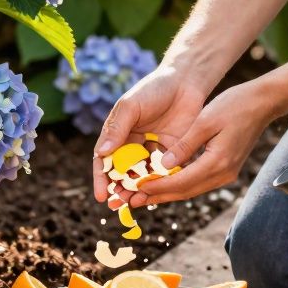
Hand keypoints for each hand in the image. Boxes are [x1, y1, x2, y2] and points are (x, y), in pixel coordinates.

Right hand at [92, 67, 209, 207]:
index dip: (102, 179)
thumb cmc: (153, 88)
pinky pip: (165, 172)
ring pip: (143, 176)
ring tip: (135, 204)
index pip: (105, 160)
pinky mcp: (173, 153)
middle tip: (118, 206)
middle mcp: (133, 144)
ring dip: (138, 191)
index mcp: (118, 134)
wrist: (186, 81)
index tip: (102, 196)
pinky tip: (158, 194)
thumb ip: (117, 128)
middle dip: (118, 190)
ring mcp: (153, 150)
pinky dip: (160, 184)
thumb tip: (101, 154)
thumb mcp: (130, 106)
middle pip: (122, 173)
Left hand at [137, 81, 276, 204]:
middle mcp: (223, 173)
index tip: (136, 188)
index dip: (158, 186)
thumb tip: (164, 166)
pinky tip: (165, 182)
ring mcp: (226, 173)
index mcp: (217, 162)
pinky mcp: (226, 168)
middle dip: (159, 196)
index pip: (181, 182)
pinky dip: (180, 184)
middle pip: (185, 191)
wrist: (263, 103)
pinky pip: (198, 181)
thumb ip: (185, 146)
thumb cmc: (235, 105)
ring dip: (168, 193)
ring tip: (144, 195)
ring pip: (191, 189)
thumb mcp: (205, 121)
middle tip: (133, 200)